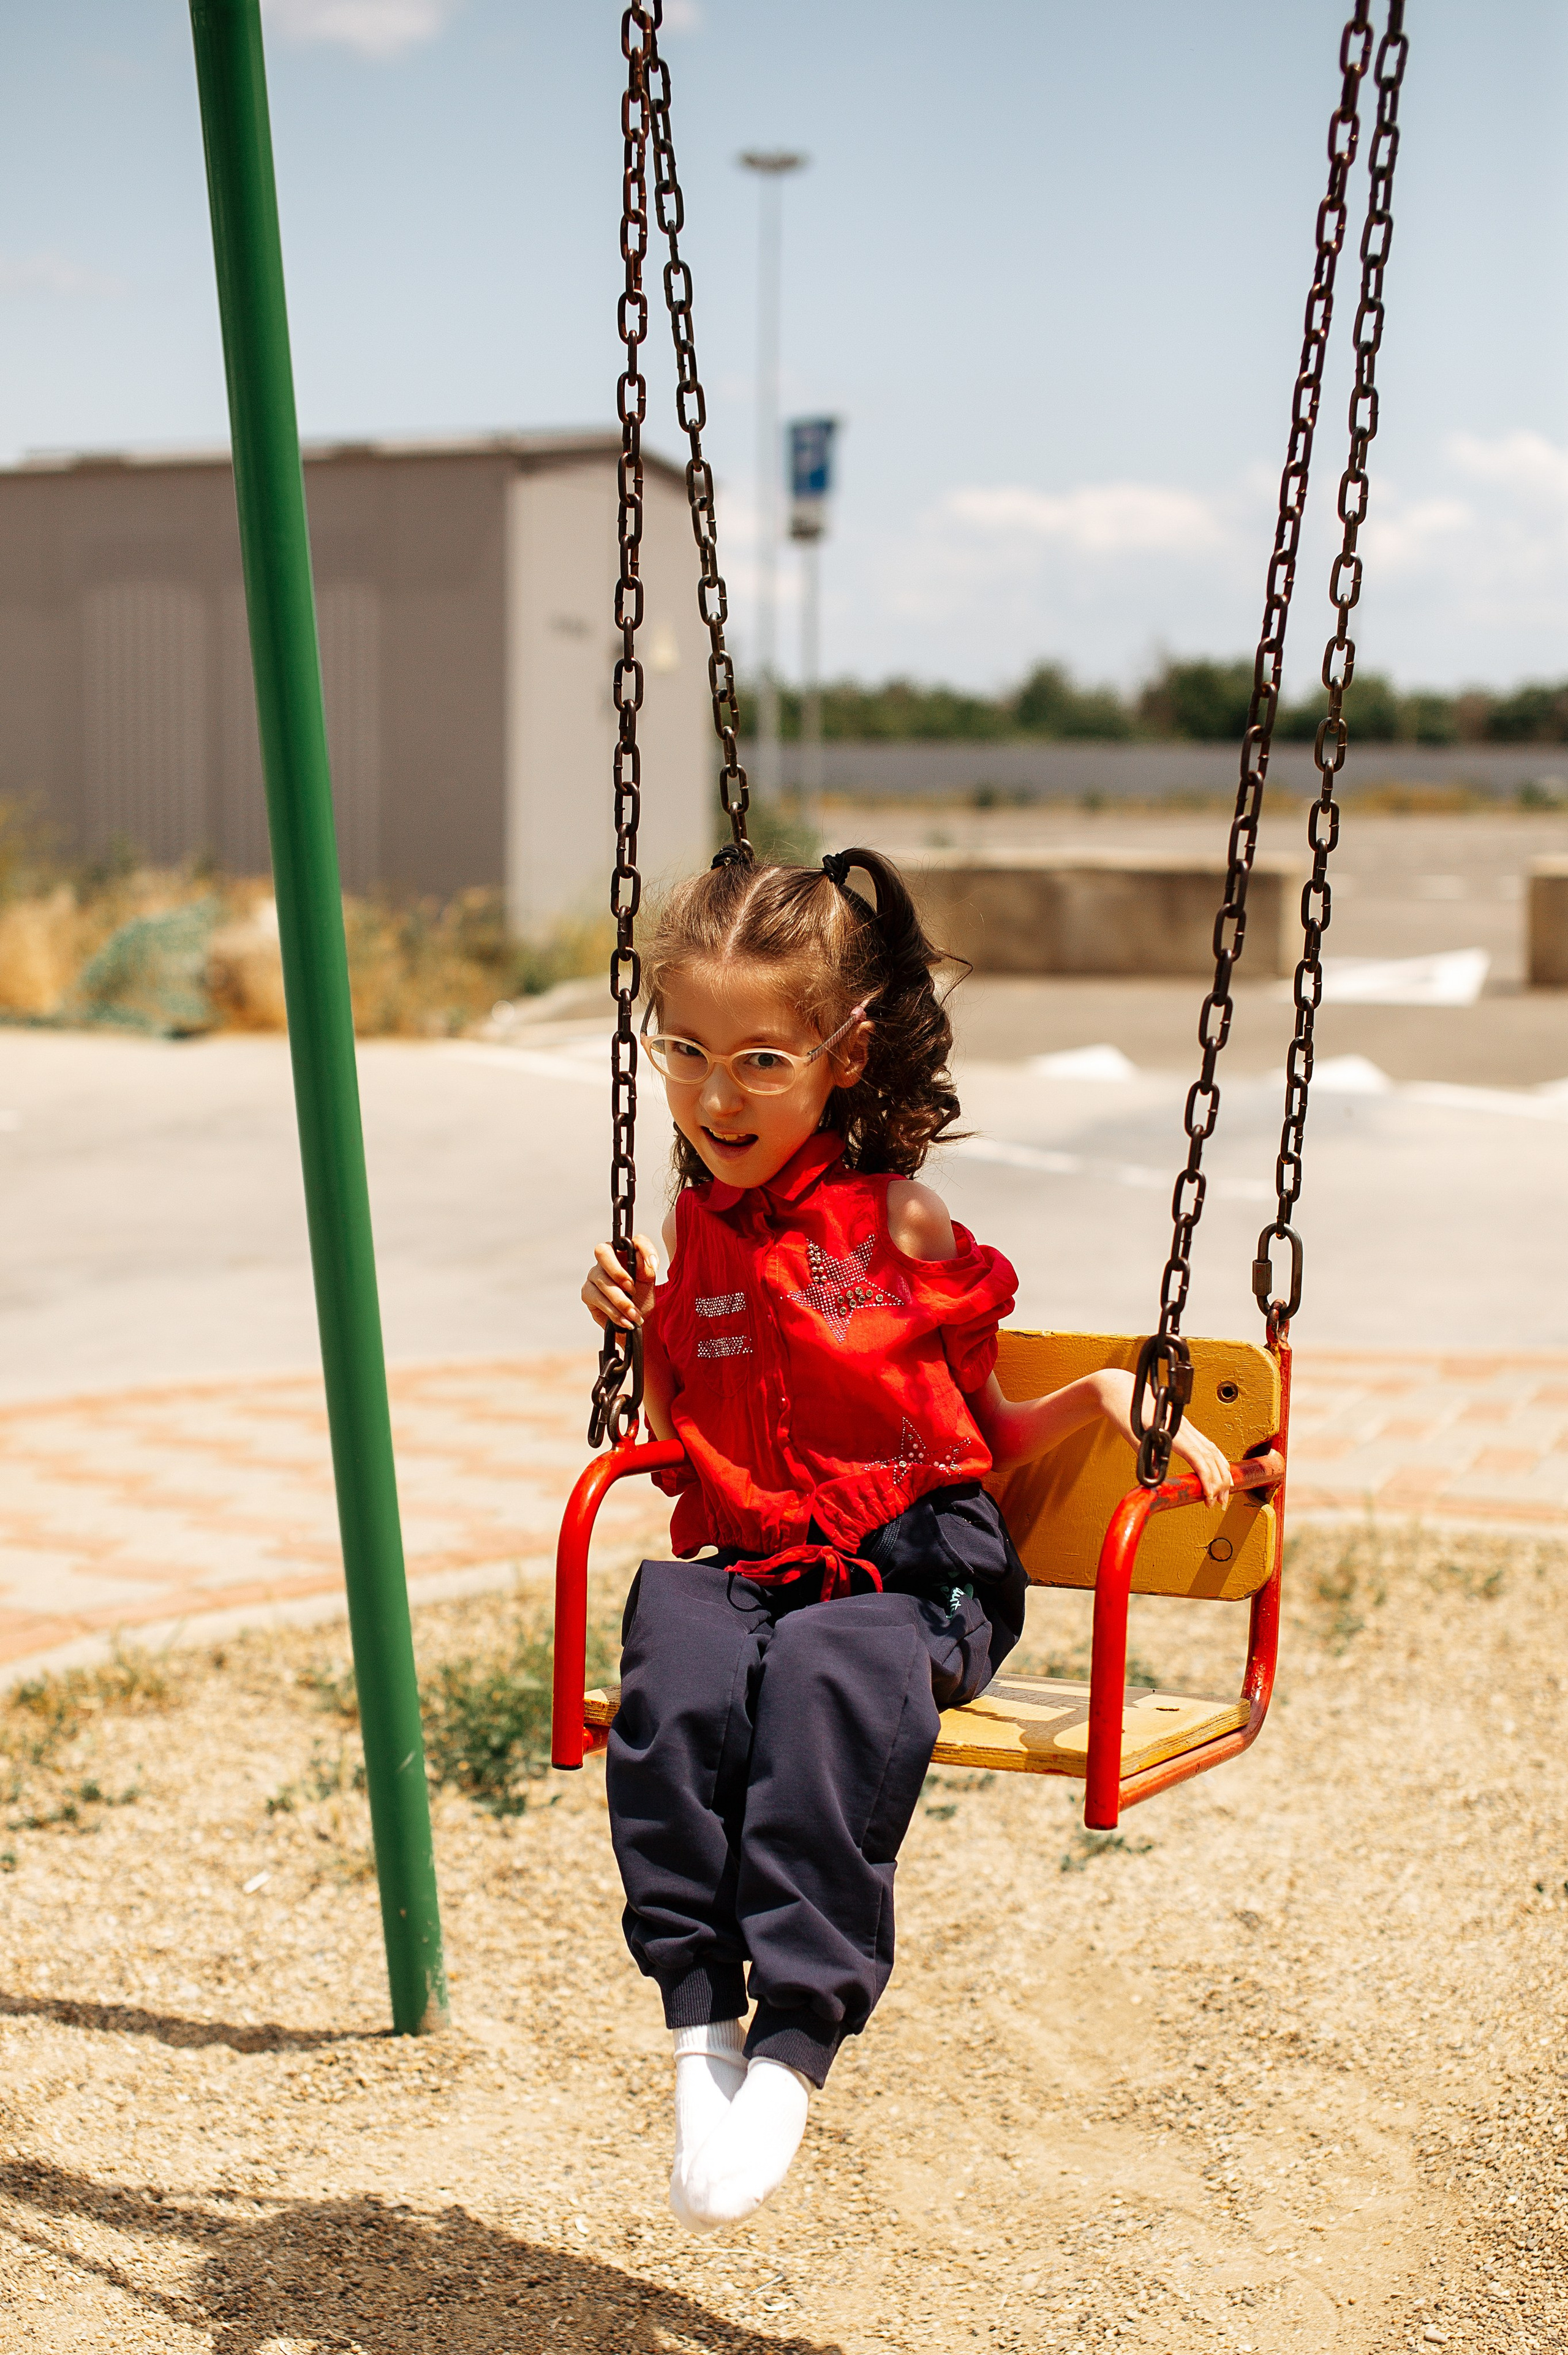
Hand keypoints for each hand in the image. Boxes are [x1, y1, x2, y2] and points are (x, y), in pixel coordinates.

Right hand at [582, 1234, 657, 1331]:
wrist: (635, 1320)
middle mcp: (607, 1259)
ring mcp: (594, 1274)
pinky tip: (625, 1321)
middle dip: (617, 1271)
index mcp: (625, 1251)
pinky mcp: (587, 1292)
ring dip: (621, 1300)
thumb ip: (646, 1269)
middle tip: (632, 1289)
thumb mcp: (648, 1283)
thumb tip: (644, 1260)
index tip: (655, 1266)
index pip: (634, 1240)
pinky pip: (597, 1298)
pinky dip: (614, 1312)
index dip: (645, 1250)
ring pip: (602, 1281)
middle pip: (602, 1252)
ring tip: (634, 1315)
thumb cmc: (642, 1297)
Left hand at [1088, 1371, 1232, 1504]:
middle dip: (1220, 1482)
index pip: (1199, 1458)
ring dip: (1222, 1473)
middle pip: (1212, 1457)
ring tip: (1224, 1493)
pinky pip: (1209, 1445)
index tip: (1210, 1496)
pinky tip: (1220, 1472)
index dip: (1208, 1479)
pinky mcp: (1187, 1428)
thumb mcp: (1134, 1440)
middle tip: (1219, 1503)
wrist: (1123, 1391)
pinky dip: (1218, 1461)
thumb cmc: (1127, 1413)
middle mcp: (1185, 1428)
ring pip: (1214, 1450)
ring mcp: (1188, 1427)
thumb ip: (1149, 1460)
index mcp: (1174, 1432)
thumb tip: (1158, 1481)